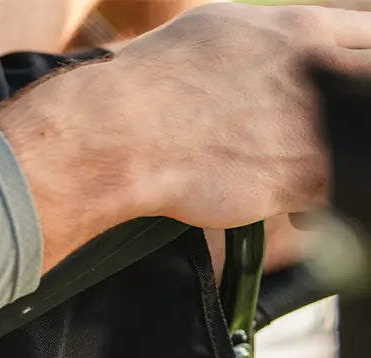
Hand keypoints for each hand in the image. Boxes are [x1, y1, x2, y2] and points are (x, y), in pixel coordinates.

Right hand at [114, 2, 370, 226]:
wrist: (125, 132)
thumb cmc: (149, 86)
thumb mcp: (213, 28)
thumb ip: (256, 38)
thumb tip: (256, 48)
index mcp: (299, 28)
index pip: (369, 37)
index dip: (358, 68)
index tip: (344, 94)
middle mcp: (318, 70)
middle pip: (367, 88)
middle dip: (352, 118)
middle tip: (328, 140)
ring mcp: (315, 123)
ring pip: (358, 144)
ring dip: (338, 162)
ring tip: (304, 179)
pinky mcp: (303, 174)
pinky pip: (342, 193)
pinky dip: (323, 208)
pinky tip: (298, 214)